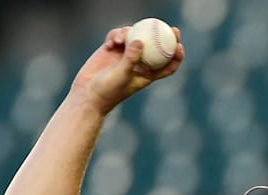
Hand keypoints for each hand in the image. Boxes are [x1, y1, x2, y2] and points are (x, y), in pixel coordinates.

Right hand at [70, 25, 184, 114]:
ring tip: (119, 40)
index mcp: (147, 74)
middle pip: (155, 46)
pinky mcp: (112, 50)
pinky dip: (115, 36)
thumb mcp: (121, 76)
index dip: (176, 55)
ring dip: (129, 33)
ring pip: (135, 37)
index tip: (179, 45)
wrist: (88, 94)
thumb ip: (131, 59)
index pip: (167, 65)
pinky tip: (110, 43)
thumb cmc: (108, 91)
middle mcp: (138, 63)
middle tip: (167, 26)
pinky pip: (118, 36)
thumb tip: (140, 41)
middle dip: (163, 35)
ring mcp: (125, 55)